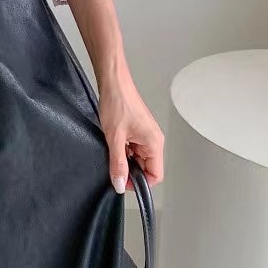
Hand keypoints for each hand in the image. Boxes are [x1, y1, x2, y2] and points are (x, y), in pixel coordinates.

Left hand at [97, 62, 164, 191]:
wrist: (113, 82)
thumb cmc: (117, 102)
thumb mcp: (114, 138)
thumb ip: (118, 164)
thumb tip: (120, 184)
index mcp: (154, 143)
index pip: (155, 176)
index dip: (139, 183)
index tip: (123, 182)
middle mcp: (153, 140)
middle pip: (147, 168)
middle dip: (131, 171)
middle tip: (114, 165)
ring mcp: (146, 135)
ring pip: (139, 159)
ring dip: (126, 160)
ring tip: (113, 149)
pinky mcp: (138, 131)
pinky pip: (134, 149)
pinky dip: (124, 151)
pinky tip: (114, 144)